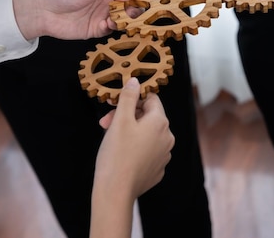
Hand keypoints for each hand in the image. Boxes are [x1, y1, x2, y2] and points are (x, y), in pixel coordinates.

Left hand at [13, 0, 135, 39]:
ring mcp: (103, 15)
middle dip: (136, 10)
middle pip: (130, 6)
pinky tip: (109, 24)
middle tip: (138, 13)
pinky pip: (112, 29)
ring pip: (123, 19)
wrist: (41, 11)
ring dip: (126, 20)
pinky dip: (115, 28)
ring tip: (123, 19)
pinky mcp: (97, 29)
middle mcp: (108, 0)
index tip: (149, 0)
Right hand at [95, 78, 173, 198]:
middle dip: (126, 117)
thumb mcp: (120, 120)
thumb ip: (128, 97)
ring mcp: (164, 155)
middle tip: (105, 123)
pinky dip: (134, 149)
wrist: (115, 191)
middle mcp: (168, 137)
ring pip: (146, 135)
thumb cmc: (116, 153)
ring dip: (129, 132)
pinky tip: (120, 155)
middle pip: (147, 117)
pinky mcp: (157, 169)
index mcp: (161, 122)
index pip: (151, 100)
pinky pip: (146, 151)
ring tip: (111, 140)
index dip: (131, 99)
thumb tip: (136, 81)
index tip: (114, 105)